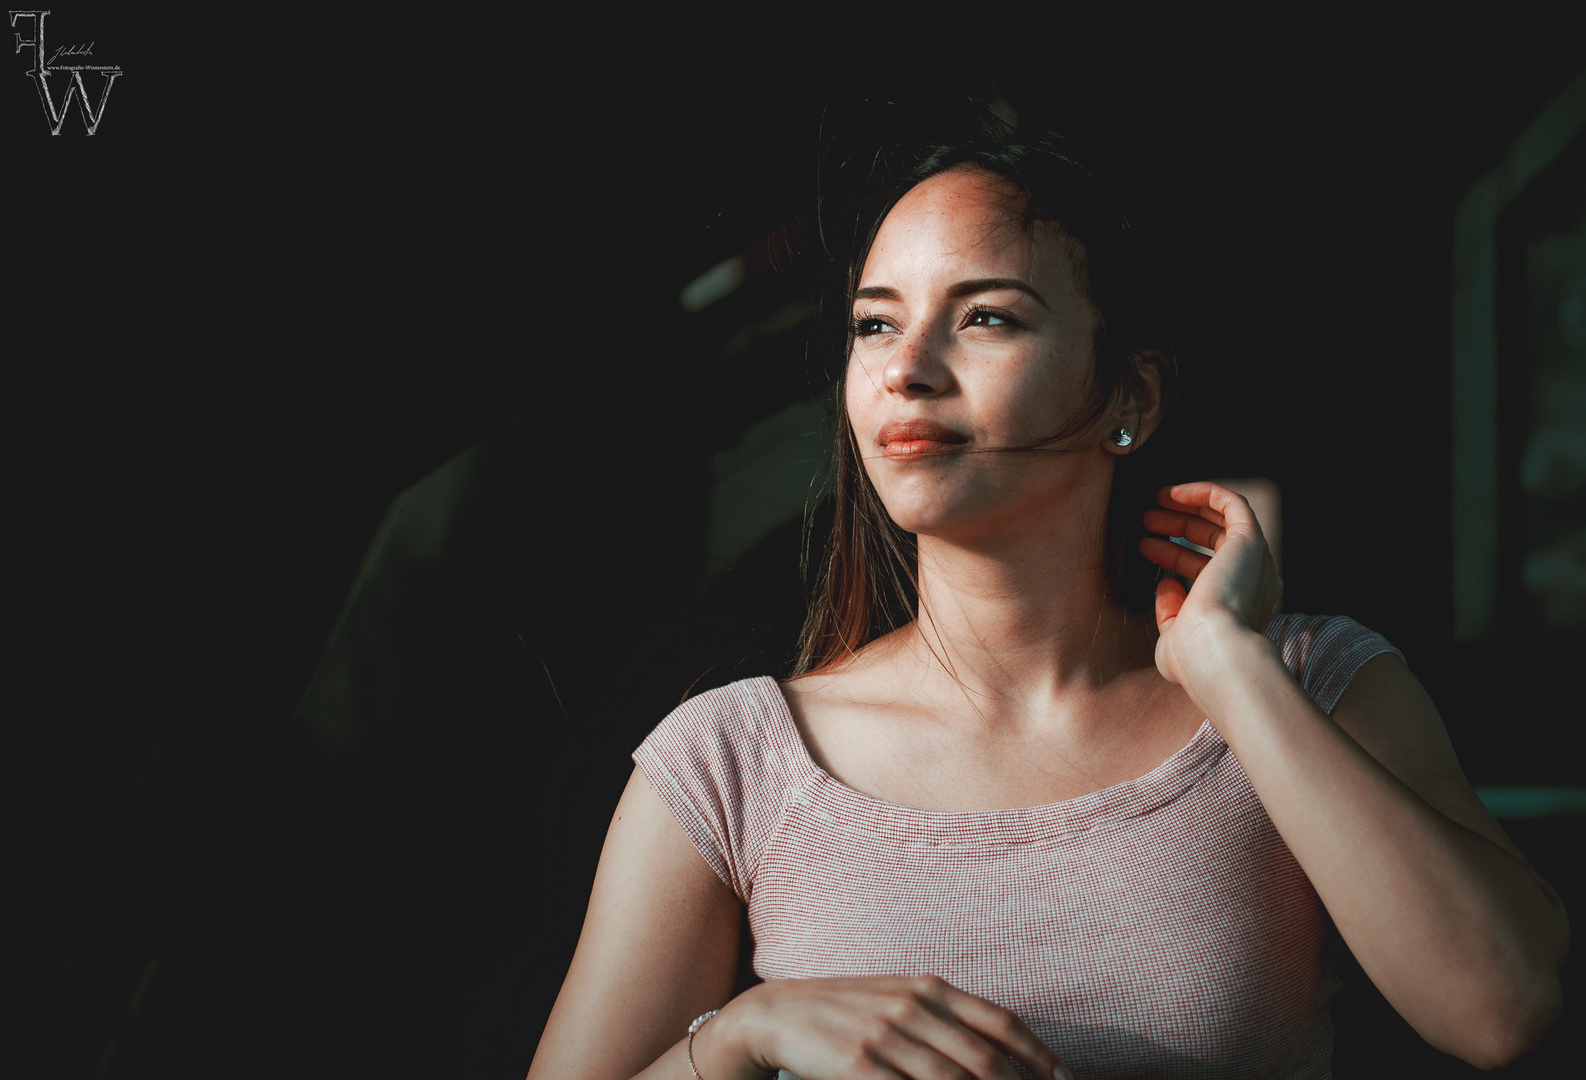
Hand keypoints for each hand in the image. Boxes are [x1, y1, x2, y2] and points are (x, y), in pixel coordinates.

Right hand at [703, 974, 1072, 1079]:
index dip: (1040, 1057)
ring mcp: (884, 1036)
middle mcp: (912, 1007)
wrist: (779, 1013)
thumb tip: (1000, 1054)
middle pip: (985, 1060)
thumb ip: (947, 1019)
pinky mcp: (858, 1065)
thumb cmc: (848, 1010)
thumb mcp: (900, 999)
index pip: (1001, 1023)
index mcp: (929, 987)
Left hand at [1138, 482, 1282, 691]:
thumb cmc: (1192, 656)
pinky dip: (1205, 493)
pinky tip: (1173, 492)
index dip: (1174, 554)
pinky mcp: (1251, 541)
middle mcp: (1253, 581)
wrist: (1214, 652)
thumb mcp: (1174, 635)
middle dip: (1178, 527)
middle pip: (1215, 541)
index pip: (1207, 569)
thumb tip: (1166, 582)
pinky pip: (1233, 504)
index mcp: (1240, 606)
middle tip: (1146, 519)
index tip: (1144, 546)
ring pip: (1224, 520)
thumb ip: (1171, 610)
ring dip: (1188, 509)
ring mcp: (1254, 560)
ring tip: (1152, 505)